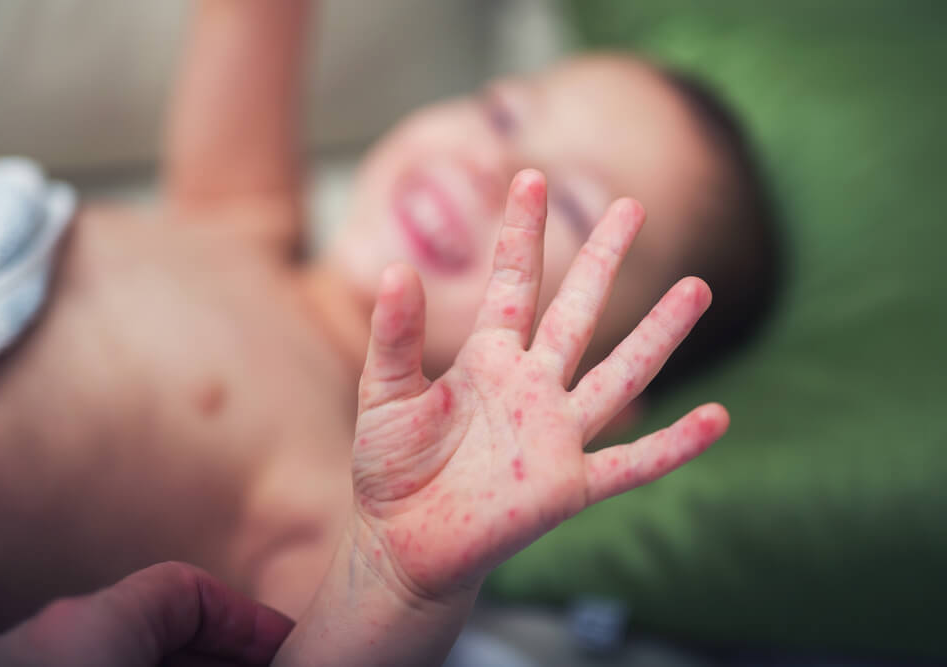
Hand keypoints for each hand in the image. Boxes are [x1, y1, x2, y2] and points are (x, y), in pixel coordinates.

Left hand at [0, 562, 292, 666]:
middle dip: (218, 651)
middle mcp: (41, 639)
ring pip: (116, 651)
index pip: (187, 590)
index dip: (249, 619)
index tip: (288, 645)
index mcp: (86, 625)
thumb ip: (228, 655)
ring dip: (178, 666)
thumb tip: (289, 656)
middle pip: (154, 623)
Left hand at [352, 169, 729, 601]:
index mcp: (487, 359)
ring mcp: (556, 434)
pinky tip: (717, 418)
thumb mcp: (384, 396)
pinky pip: (633, 463)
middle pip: (577, 311)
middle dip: (603, 259)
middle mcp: (531, 386)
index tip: (530, 177)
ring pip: (619, 374)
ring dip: (658, 334)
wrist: (403, 543)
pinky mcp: (570, 485)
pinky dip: (675, 445)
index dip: (521, 232)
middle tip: (632, 205)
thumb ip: (394, 339)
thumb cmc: (392, 468)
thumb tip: (396, 270)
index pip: (512, 282)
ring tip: (697, 288)